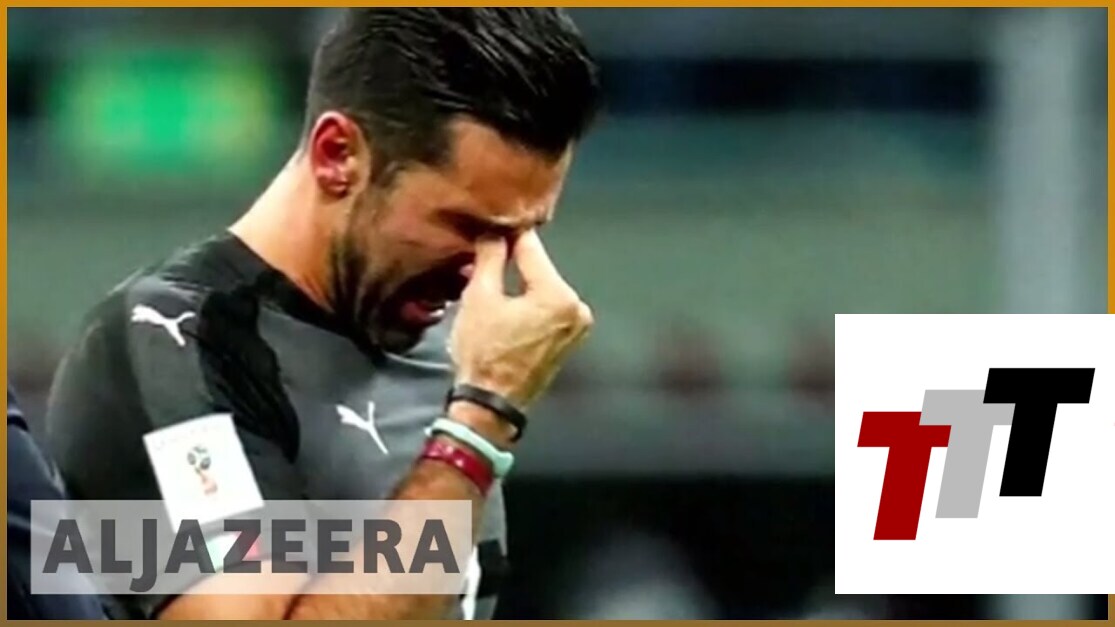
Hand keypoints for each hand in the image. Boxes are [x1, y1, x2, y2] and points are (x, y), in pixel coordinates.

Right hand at [449, 230, 592, 408]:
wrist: (491, 405)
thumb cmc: (484, 354)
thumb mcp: (479, 298)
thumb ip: (491, 258)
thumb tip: (495, 232)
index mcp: (558, 295)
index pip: (531, 248)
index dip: (508, 234)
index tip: (492, 225)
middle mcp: (576, 308)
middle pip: (540, 269)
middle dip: (513, 263)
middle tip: (484, 259)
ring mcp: (577, 327)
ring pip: (543, 289)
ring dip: (520, 284)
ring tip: (491, 286)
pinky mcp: (569, 341)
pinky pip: (548, 310)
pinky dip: (529, 304)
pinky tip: (507, 308)